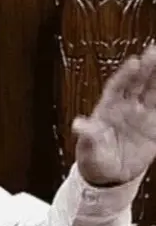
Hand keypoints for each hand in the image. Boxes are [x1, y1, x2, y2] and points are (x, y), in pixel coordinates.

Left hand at [74, 45, 155, 185]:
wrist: (109, 175)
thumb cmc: (94, 158)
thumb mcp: (89, 149)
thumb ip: (88, 136)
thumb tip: (78, 124)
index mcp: (107, 109)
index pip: (118, 87)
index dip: (125, 74)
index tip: (134, 62)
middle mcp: (125, 107)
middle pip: (138, 82)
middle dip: (147, 66)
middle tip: (155, 50)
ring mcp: (141, 115)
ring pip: (153, 91)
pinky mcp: (154, 127)